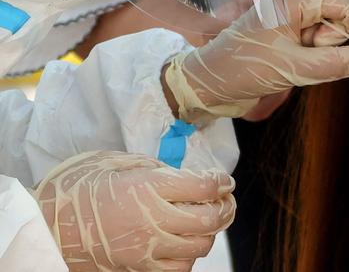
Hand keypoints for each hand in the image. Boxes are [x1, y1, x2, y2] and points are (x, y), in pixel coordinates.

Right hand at [35, 151, 235, 271]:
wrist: (48, 224)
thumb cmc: (79, 188)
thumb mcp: (115, 161)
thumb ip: (154, 167)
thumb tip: (183, 175)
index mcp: (148, 187)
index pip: (204, 187)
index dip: (221, 182)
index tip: (224, 180)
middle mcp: (153, 218)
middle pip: (209, 219)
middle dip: (225, 208)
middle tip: (226, 200)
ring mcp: (147, 247)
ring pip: (200, 247)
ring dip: (210, 233)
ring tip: (207, 221)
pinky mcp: (139, 267)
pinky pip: (179, 268)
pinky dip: (190, 256)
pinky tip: (186, 243)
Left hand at [164, 0, 348, 119]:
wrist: (212, 81)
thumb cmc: (243, 70)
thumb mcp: (293, 70)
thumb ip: (335, 64)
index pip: (346, 2)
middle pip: (344, 2)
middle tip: (337, 57)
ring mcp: (292, 6)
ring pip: (335, 15)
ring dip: (330, 41)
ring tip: (304, 58)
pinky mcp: (291, 21)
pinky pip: (322, 27)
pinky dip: (323, 45)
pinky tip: (305, 58)